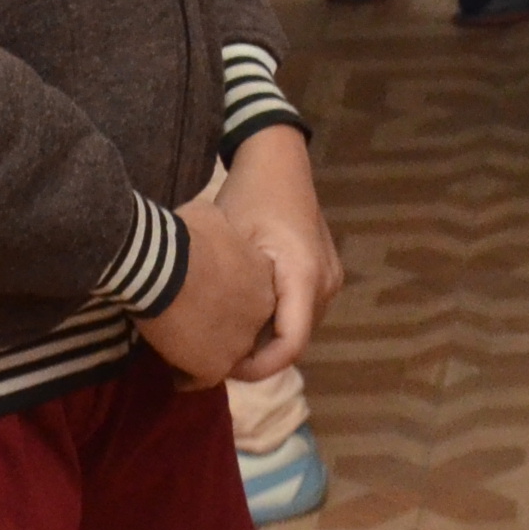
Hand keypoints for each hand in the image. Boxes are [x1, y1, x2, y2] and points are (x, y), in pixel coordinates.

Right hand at [135, 193, 276, 388]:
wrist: (160, 266)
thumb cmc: (182, 235)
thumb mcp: (209, 218)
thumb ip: (218, 232)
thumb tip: (206, 231)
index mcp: (264, 276)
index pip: (252, 298)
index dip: (229, 301)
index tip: (207, 301)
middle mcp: (260, 312)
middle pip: (243, 329)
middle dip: (222, 330)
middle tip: (194, 326)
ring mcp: (240, 342)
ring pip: (225, 356)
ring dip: (205, 354)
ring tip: (181, 348)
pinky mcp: (215, 367)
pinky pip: (201, 379)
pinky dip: (187, 377)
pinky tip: (174, 371)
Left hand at [211, 132, 342, 381]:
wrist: (278, 159)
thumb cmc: (250, 196)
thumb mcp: (231, 242)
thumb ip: (225, 292)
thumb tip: (198, 339)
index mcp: (305, 277)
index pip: (290, 347)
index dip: (256, 369)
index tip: (220, 370)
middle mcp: (326, 283)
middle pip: (295, 342)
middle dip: (257, 357)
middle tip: (211, 357)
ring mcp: (330, 278)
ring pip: (298, 328)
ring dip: (266, 339)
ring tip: (224, 337)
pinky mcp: (324, 273)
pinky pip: (301, 311)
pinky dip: (274, 321)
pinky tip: (243, 314)